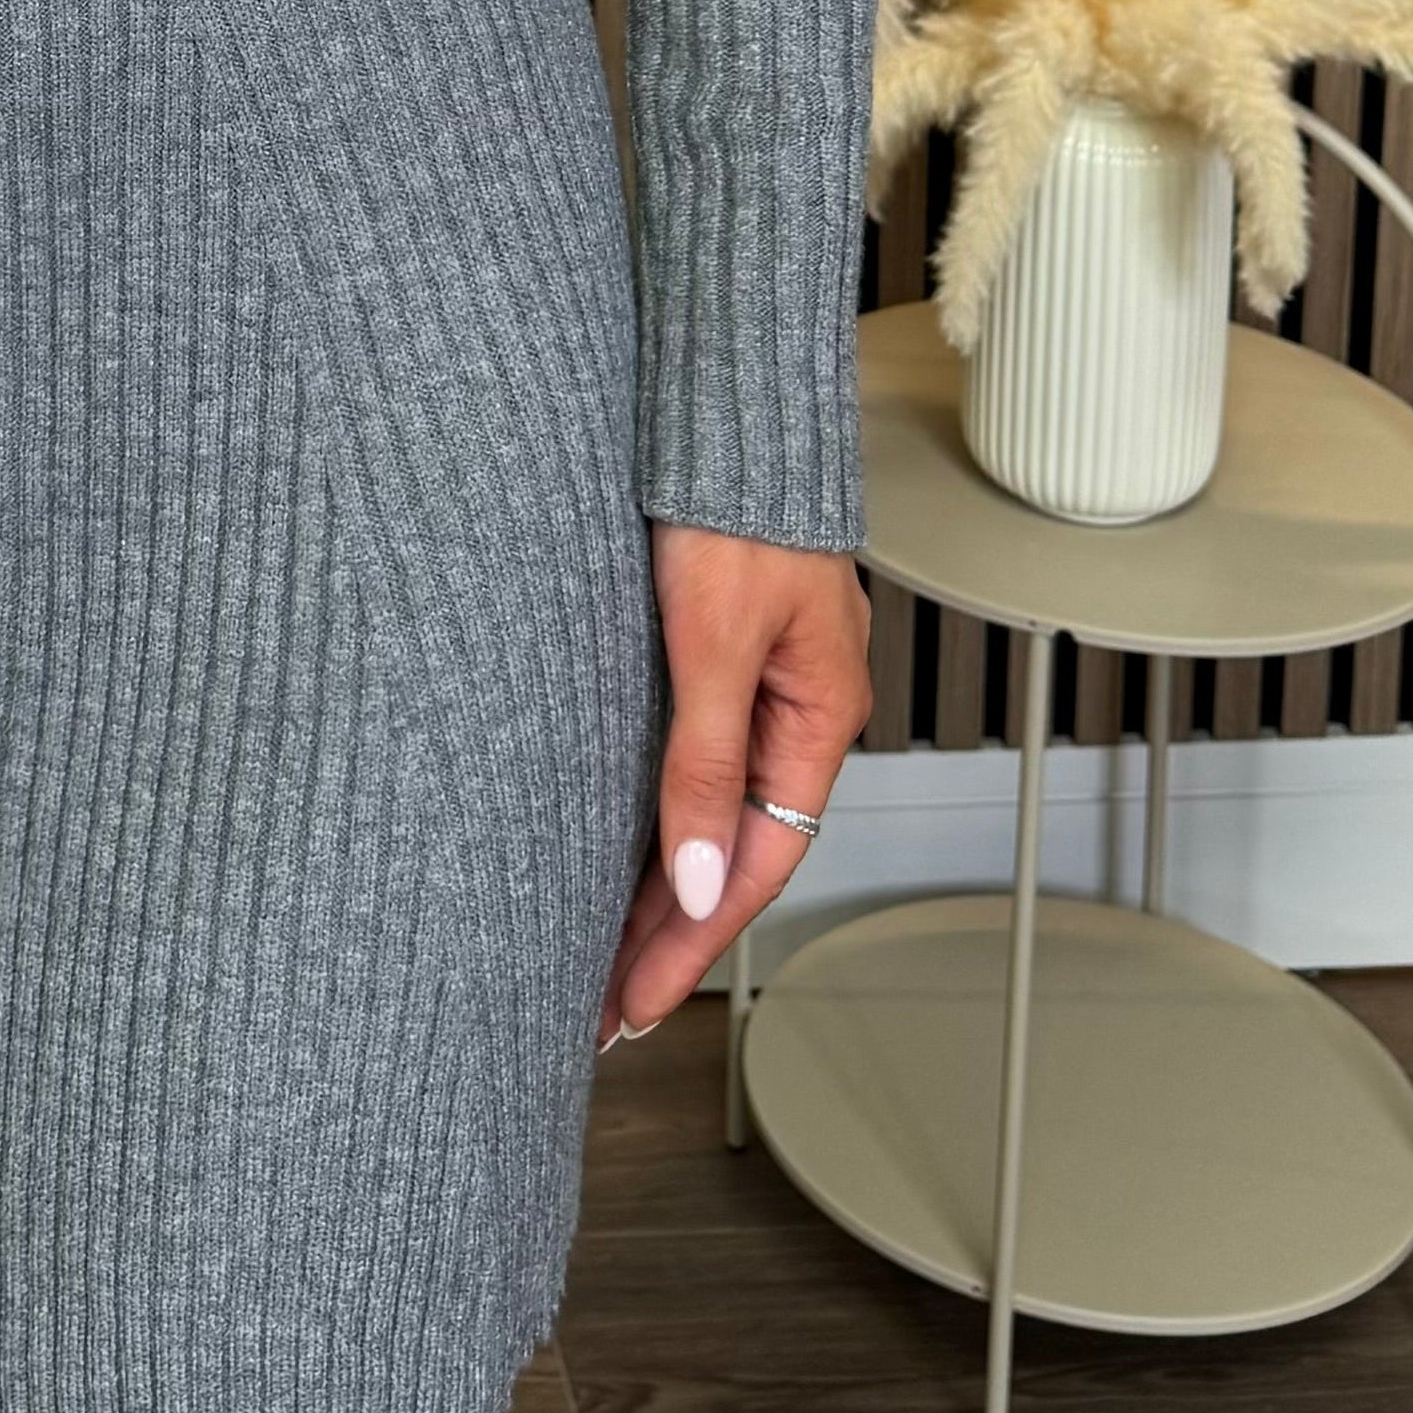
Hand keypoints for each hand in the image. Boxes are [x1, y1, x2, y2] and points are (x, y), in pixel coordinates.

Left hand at [595, 520, 870, 1046]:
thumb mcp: (716, 642)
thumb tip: (691, 880)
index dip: (691, 940)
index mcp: (817, 717)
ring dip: (655, 879)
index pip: (753, 863)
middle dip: (667, 930)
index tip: (634, 1002)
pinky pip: (686, 760)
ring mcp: (755, 683)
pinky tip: (612, 847)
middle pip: (728, 849)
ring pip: (704, 810)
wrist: (723, 407)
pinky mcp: (713, 653)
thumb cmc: (734, 505)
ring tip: (594, 951)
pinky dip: (651, 814)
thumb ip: (704, 761)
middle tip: (602, 1005)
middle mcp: (792, 711)